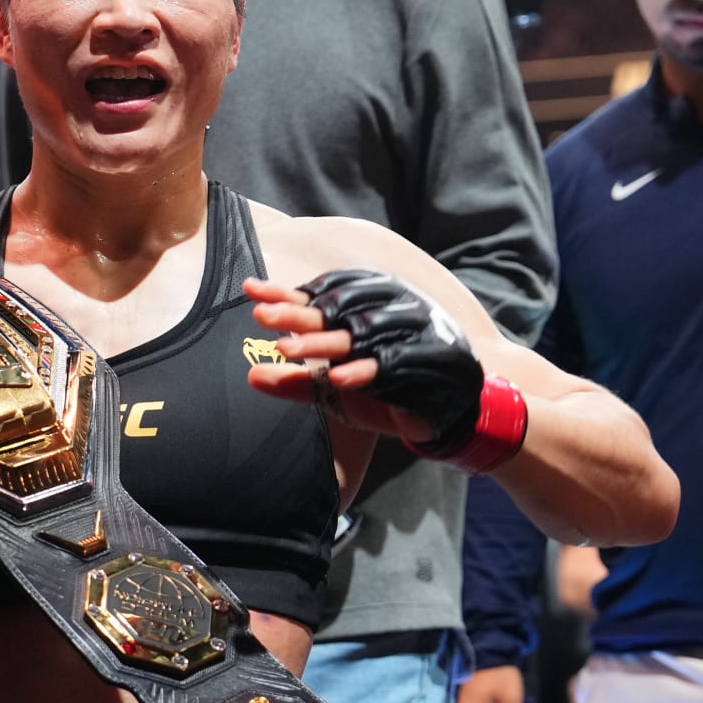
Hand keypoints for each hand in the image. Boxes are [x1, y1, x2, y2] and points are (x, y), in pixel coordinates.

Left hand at [244, 272, 479, 447]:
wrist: (450, 411)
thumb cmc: (390, 390)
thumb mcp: (338, 387)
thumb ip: (299, 381)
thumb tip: (251, 376)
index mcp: (375, 303)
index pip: (327, 291)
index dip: (290, 293)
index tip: (252, 291)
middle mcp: (394, 309)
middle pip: (339, 308)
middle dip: (299, 313)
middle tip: (262, 317)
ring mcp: (414, 333)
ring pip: (362, 334)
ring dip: (324, 342)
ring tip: (286, 348)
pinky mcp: (430, 362)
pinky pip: (394, 364)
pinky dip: (366, 371)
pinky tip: (338, 377)